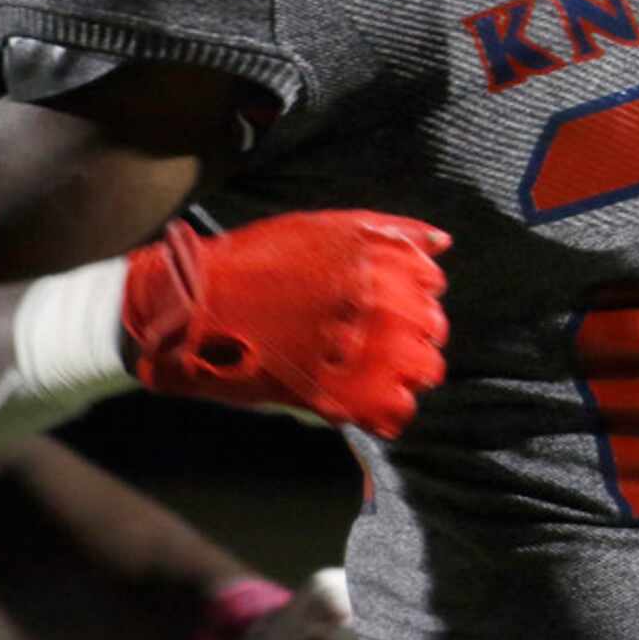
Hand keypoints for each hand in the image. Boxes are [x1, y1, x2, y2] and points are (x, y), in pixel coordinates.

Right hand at [123, 212, 451, 438]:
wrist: (196, 304)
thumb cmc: (258, 259)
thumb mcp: (324, 227)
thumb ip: (390, 233)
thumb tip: (442, 243)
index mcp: (376, 266)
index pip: (432, 286)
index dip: (415, 296)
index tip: (392, 303)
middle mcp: (377, 308)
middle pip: (432, 331)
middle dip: (415, 335)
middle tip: (381, 339)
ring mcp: (358, 353)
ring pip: (423, 373)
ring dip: (407, 372)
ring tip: (378, 370)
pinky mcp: (335, 395)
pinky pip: (393, 412)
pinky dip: (388, 410)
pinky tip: (369, 399)